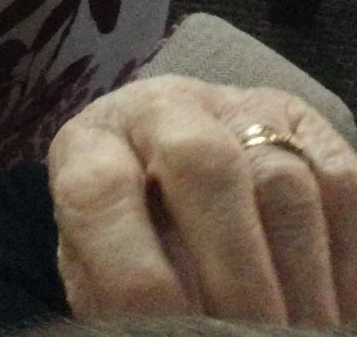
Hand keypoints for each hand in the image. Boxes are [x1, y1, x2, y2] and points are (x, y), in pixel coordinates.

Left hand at [48, 75, 356, 326]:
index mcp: (91, 143)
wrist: (173, 172)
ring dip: (301, 283)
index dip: (135, 276)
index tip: (177, 331)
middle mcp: (162, 108)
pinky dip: (344, 261)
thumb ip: (122, 296)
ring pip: (284, 183)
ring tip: (298, 336)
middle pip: (202, 165)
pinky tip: (333, 309)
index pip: (97, 190)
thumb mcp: (105, 269)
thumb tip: (165, 329)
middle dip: (237, 276)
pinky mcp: (302, 123)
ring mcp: (236, 108)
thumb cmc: (133, 243)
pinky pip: (342, 185)